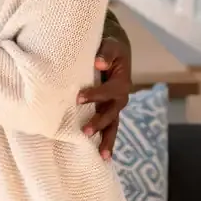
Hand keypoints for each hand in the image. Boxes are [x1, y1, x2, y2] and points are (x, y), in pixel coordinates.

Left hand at [77, 36, 131, 159]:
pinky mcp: (107, 109)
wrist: (115, 48)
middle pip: (112, 114)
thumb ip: (106, 53)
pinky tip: (99, 154)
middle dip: (99, 123)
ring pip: (112, 125)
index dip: (95, 95)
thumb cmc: (111, 46)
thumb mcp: (111, 44)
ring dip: (106, 139)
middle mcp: (120, 98)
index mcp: (122, 82)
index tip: (78, 98)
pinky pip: (107, 125)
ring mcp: (114, 106)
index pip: (109, 91)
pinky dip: (104, 139)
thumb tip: (99, 63)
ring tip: (102, 156)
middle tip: (85, 132)